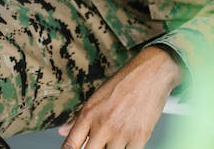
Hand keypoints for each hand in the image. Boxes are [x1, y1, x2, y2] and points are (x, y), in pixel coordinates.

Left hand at [58, 46, 181, 148]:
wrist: (151, 73)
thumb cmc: (124, 82)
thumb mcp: (96, 97)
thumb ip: (78, 118)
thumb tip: (63, 132)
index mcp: (88, 114)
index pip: (70, 145)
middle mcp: (102, 125)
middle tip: (99, 144)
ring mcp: (120, 132)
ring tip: (116, 138)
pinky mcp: (139, 137)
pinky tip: (127, 142)